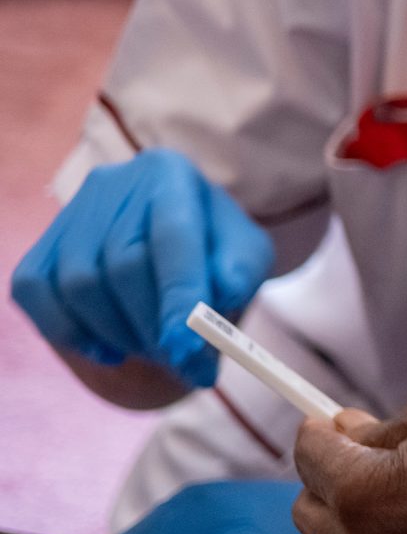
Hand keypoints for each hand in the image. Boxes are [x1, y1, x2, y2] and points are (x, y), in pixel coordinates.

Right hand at [10, 150, 272, 385]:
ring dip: (119, 334)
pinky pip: (36, 294)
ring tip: (155, 351)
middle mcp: (114, 183)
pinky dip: (70, 332)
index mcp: (169, 174)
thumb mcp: (244, 255)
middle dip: (153, 325)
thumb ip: (239, 272)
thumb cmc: (213, 252)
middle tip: (180, 359)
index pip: (172, 236)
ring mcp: (70, 215)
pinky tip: (108, 350)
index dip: (179, 295)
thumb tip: (222, 293)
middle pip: (123, 264)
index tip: (187, 348)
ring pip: (79, 285)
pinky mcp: (40, 248)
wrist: (167, 251)